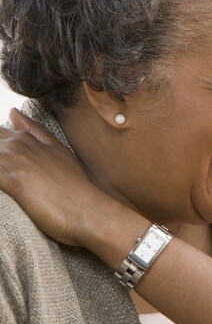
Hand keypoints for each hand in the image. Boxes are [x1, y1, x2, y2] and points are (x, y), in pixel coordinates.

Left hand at [0, 109, 120, 245]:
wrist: (90, 211)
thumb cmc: (77, 188)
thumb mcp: (59, 152)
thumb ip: (35, 132)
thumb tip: (13, 112)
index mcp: (26, 139)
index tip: (10, 166)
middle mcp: (18, 145)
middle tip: (8, 173)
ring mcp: (12, 160)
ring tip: (8, 178)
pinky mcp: (9, 179)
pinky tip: (4, 185)